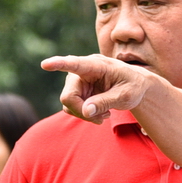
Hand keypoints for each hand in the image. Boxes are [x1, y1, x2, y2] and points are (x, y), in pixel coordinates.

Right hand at [41, 54, 157, 123]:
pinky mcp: (76, 91)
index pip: (75, 64)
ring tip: (105, 114)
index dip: (59, 64)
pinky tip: (99, 113)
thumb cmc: (133, 86)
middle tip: (103, 118)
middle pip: (68, 96)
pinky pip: (71, 108)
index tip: (45, 64)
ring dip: (85, 114)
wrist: (135, 86)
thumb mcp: (126, 96)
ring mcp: (77, 81)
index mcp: (97, 65)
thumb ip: (106, 101)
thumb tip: (85, 111)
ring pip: (68, 104)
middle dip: (82, 112)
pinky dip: (84, 114)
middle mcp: (82, 71)